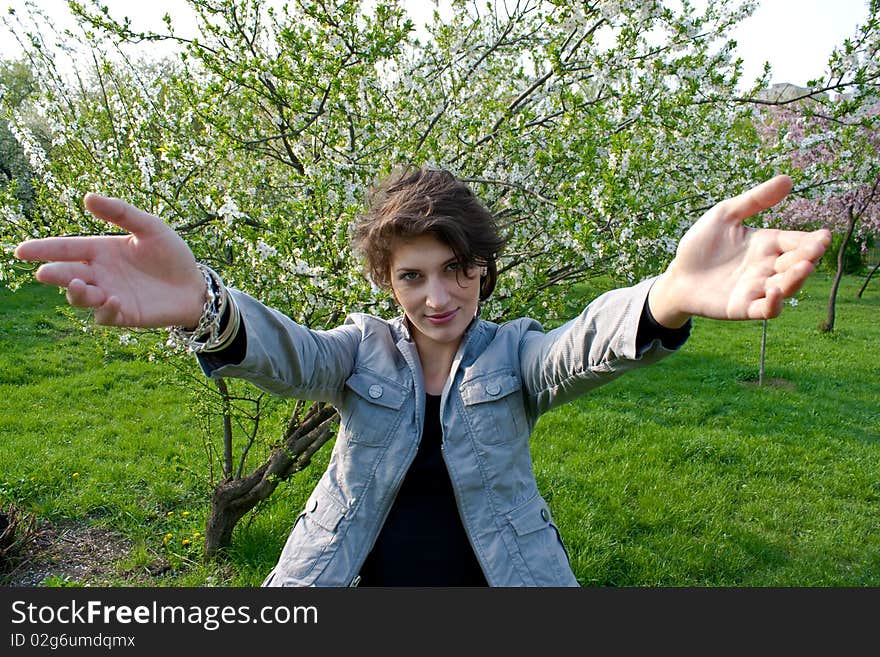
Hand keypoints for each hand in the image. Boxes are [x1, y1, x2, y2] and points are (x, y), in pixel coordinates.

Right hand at [13, 194, 206, 327]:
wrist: (195, 285)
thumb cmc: (171, 255)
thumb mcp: (150, 228)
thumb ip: (121, 213)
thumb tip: (88, 197)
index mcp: (101, 250)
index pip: (66, 248)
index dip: (43, 249)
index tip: (20, 251)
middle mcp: (99, 273)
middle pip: (67, 275)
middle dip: (54, 274)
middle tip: (45, 273)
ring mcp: (109, 295)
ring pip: (80, 297)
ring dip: (77, 293)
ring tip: (81, 285)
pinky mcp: (123, 315)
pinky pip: (105, 316)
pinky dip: (105, 309)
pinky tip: (113, 299)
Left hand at [648, 175, 831, 326]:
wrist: (677, 275)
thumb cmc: (701, 244)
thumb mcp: (725, 215)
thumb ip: (754, 200)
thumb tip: (788, 179)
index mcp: (767, 244)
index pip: (796, 241)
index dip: (812, 240)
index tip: (824, 236)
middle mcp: (767, 267)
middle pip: (795, 264)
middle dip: (808, 256)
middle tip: (817, 248)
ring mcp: (757, 289)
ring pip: (786, 287)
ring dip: (796, 278)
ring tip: (804, 266)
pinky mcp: (743, 308)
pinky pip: (766, 310)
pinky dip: (773, 303)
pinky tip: (774, 290)